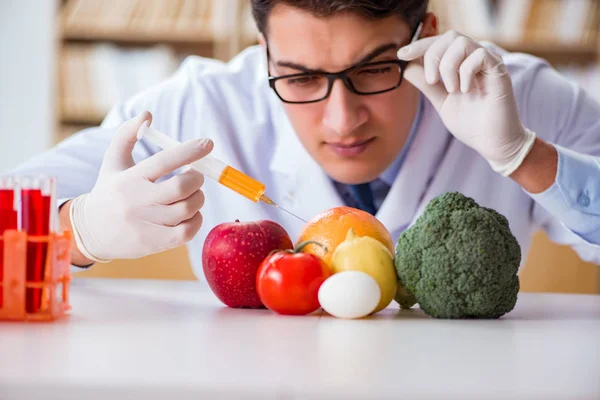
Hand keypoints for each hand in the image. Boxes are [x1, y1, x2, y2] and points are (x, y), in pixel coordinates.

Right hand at [69, 111, 212, 261]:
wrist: (90, 232)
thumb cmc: (109, 191)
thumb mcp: (113, 161)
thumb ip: (127, 135)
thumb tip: (148, 115)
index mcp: (130, 178)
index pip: (164, 161)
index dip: (189, 151)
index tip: (208, 144)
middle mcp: (137, 201)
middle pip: (181, 187)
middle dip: (197, 179)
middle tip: (195, 177)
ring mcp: (145, 224)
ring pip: (187, 209)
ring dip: (198, 199)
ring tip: (193, 195)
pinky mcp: (153, 243)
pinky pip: (187, 232)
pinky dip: (196, 221)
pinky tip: (191, 214)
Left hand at [398, 30, 535, 176]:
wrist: (491, 143)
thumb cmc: (470, 122)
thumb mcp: (440, 100)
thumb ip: (426, 83)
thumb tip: (406, 66)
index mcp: (460, 63)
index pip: (439, 42)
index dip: (419, 45)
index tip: (402, 55)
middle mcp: (474, 58)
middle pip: (450, 36)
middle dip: (432, 56)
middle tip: (431, 81)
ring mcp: (488, 63)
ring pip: (462, 42)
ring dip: (449, 66)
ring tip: (452, 89)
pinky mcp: (499, 71)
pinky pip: (479, 56)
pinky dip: (466, 72)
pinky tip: (466, 91)